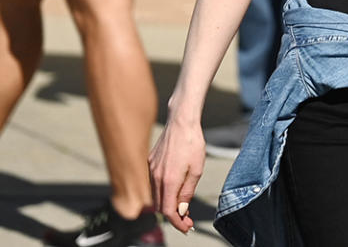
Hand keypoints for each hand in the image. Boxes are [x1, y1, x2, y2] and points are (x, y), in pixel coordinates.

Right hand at [149, 116, 205, 233]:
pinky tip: (175, 187)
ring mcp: (151, 169)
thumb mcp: (196, 169)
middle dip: (173, 216)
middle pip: (160, 206)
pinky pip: (154, 183)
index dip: (177, 223)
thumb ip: (187, 193)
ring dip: (167, 203)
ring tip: (183, 204)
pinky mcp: (150, 162)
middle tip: (187, 218)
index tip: (187, 227)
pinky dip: (163, 190)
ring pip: (156, 195)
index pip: (168, 212)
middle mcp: (156, 177)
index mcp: (168, 180)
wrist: (181, 120)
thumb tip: (180, 211)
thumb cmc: (192, 142)